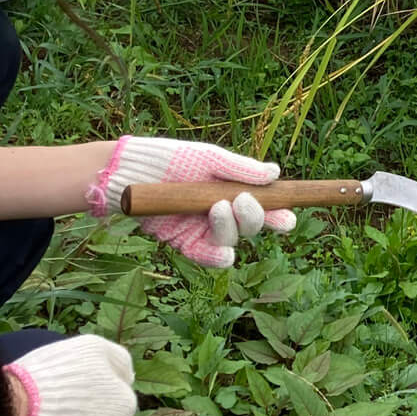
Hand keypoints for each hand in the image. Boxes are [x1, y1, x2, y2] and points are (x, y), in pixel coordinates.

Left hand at [87, 136, 297, 267]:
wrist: (129, 171)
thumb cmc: (171, 158)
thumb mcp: (209, 158)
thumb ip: (241, 169)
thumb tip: (275, 173)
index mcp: (233, 190)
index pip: (265, 206)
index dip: (280, 213)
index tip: (287, 215)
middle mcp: (222, 212)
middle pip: (252, 226)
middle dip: (256, 217)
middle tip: (243, 201)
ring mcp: (203, 229)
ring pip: (232, 241)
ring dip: (231, 228)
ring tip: (216, 208)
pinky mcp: (184, 243)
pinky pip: (207, 257)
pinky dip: (216, 257)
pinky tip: (221, 251)